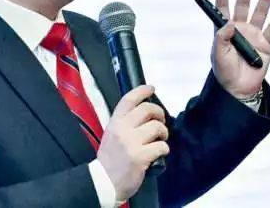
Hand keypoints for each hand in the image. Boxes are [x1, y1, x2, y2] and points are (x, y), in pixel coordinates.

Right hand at [97, 85, 168, 200]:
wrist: (105, 182)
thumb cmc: (111, 158)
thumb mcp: (112, 134)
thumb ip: (125, 122)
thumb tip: (145, 111)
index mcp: (115, 122)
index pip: (129, 99)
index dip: (142, 90)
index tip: (151, 88)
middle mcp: (122, 129)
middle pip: (148, 109)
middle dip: (159, 113)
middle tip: (161, 121)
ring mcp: (131, 143)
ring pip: (157, 127)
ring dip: (163, 133)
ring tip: (161, 139)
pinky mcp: (140, 157)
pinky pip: (161, 146)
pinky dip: (164, 149)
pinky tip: (159, 152)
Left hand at [211, 0, 269, 97]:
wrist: (239, 89)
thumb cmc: (225, 72)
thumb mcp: (217, 56)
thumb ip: (221, 39)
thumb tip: (229, 23)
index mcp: (225, 30)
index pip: (223, 9)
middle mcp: (240, 29)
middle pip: (243, 6)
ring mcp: (254, 36)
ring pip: (260, 14)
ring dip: (264, 1)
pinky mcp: (265, 45)